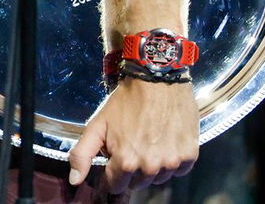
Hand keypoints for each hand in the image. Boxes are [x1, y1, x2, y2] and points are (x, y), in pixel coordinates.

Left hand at [67, 78, 197, 192]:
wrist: (158, 78)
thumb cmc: (127, 100)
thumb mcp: (98, 123)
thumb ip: (83, 154)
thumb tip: (75, 180)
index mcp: (126, 162)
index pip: (116, 186)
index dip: (114, 172)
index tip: (117, 157)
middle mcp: (150, 167)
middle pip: (138, 183)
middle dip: (133, 168)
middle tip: (134, 143)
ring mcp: (172, 162)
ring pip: (158, 178)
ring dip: (153, 165)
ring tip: (150, 140)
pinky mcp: (189, 155)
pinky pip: (179, 170)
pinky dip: (173, 160)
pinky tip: (166, 141)